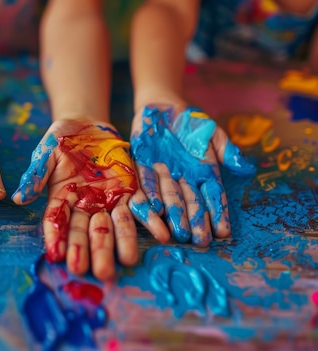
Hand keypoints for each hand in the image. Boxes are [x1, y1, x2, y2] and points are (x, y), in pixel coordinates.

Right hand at [12, 119, 138, 279]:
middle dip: (94, 251)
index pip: (57, 222)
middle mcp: (85, 205)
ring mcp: (108, 200)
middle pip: (88, 231)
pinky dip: (150, 221)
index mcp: (61, 198)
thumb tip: (18, 198)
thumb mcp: (46, 151)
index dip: (57, 238)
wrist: (88, 125)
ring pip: (115, 226)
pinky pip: (141, 208)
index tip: (57, 256)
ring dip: (122, 243)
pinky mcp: (130, 190)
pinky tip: (161, 234)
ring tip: (128, 261)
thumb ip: (37, 173)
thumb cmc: (62, 138)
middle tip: (98, 272)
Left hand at [129, 105, 255, 246]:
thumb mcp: (212, 132)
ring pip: (169, 198)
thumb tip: (245, 168)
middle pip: (191, 203)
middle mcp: (183, 179)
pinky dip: (150, 196)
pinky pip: (146, 183)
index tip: (224, 232)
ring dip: (174, 216)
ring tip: (179, 234)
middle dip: (196, 222)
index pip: (213, 197)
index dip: (218, 214)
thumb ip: (226, 149)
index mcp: (203, 173)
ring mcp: (162, 175)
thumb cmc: (191, 122)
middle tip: (200, 241)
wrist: (161, 107)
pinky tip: (155, 210)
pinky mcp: (142, 166)